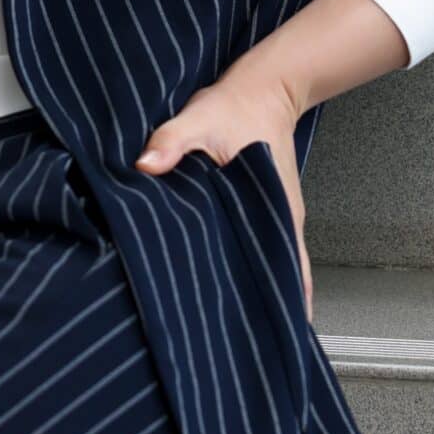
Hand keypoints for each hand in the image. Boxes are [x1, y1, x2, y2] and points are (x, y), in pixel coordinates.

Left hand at [134, 77, 313, 322]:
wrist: (261, 87)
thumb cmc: (237, 106)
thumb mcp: (200, 119)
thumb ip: (171, 141)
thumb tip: (146, 164)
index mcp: (276, 208)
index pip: (287, 268)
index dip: (283, 302)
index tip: (277, 333)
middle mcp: (281, 220)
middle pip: (279, 276)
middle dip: (266, 310)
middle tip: (249, 346)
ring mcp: (273, 217)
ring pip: (272, 266)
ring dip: (262, 293)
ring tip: (241, 332)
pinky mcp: (261, 212)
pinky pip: (263, 250)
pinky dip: (254, 271)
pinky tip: (235, 289)